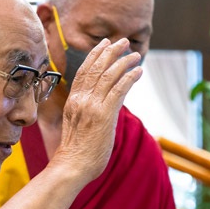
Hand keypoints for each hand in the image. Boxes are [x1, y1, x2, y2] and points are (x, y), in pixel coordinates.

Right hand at [52, 38, 141, 181]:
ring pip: (108, 75)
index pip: (84, 71)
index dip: (95, 55)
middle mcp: (81, 99)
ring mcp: (92, 106)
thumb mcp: (77, 126)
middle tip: (122, 41)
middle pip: (96, 68)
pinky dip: (129, 77)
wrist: (71, 167)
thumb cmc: (76, 153)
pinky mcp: (104, 115)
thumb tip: (103, 108)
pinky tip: (138, 71)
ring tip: (134, 54)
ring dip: (123, 61)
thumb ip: (87, 112)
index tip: (104, 44)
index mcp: (73, 101)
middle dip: (110, 51)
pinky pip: (118, 89)